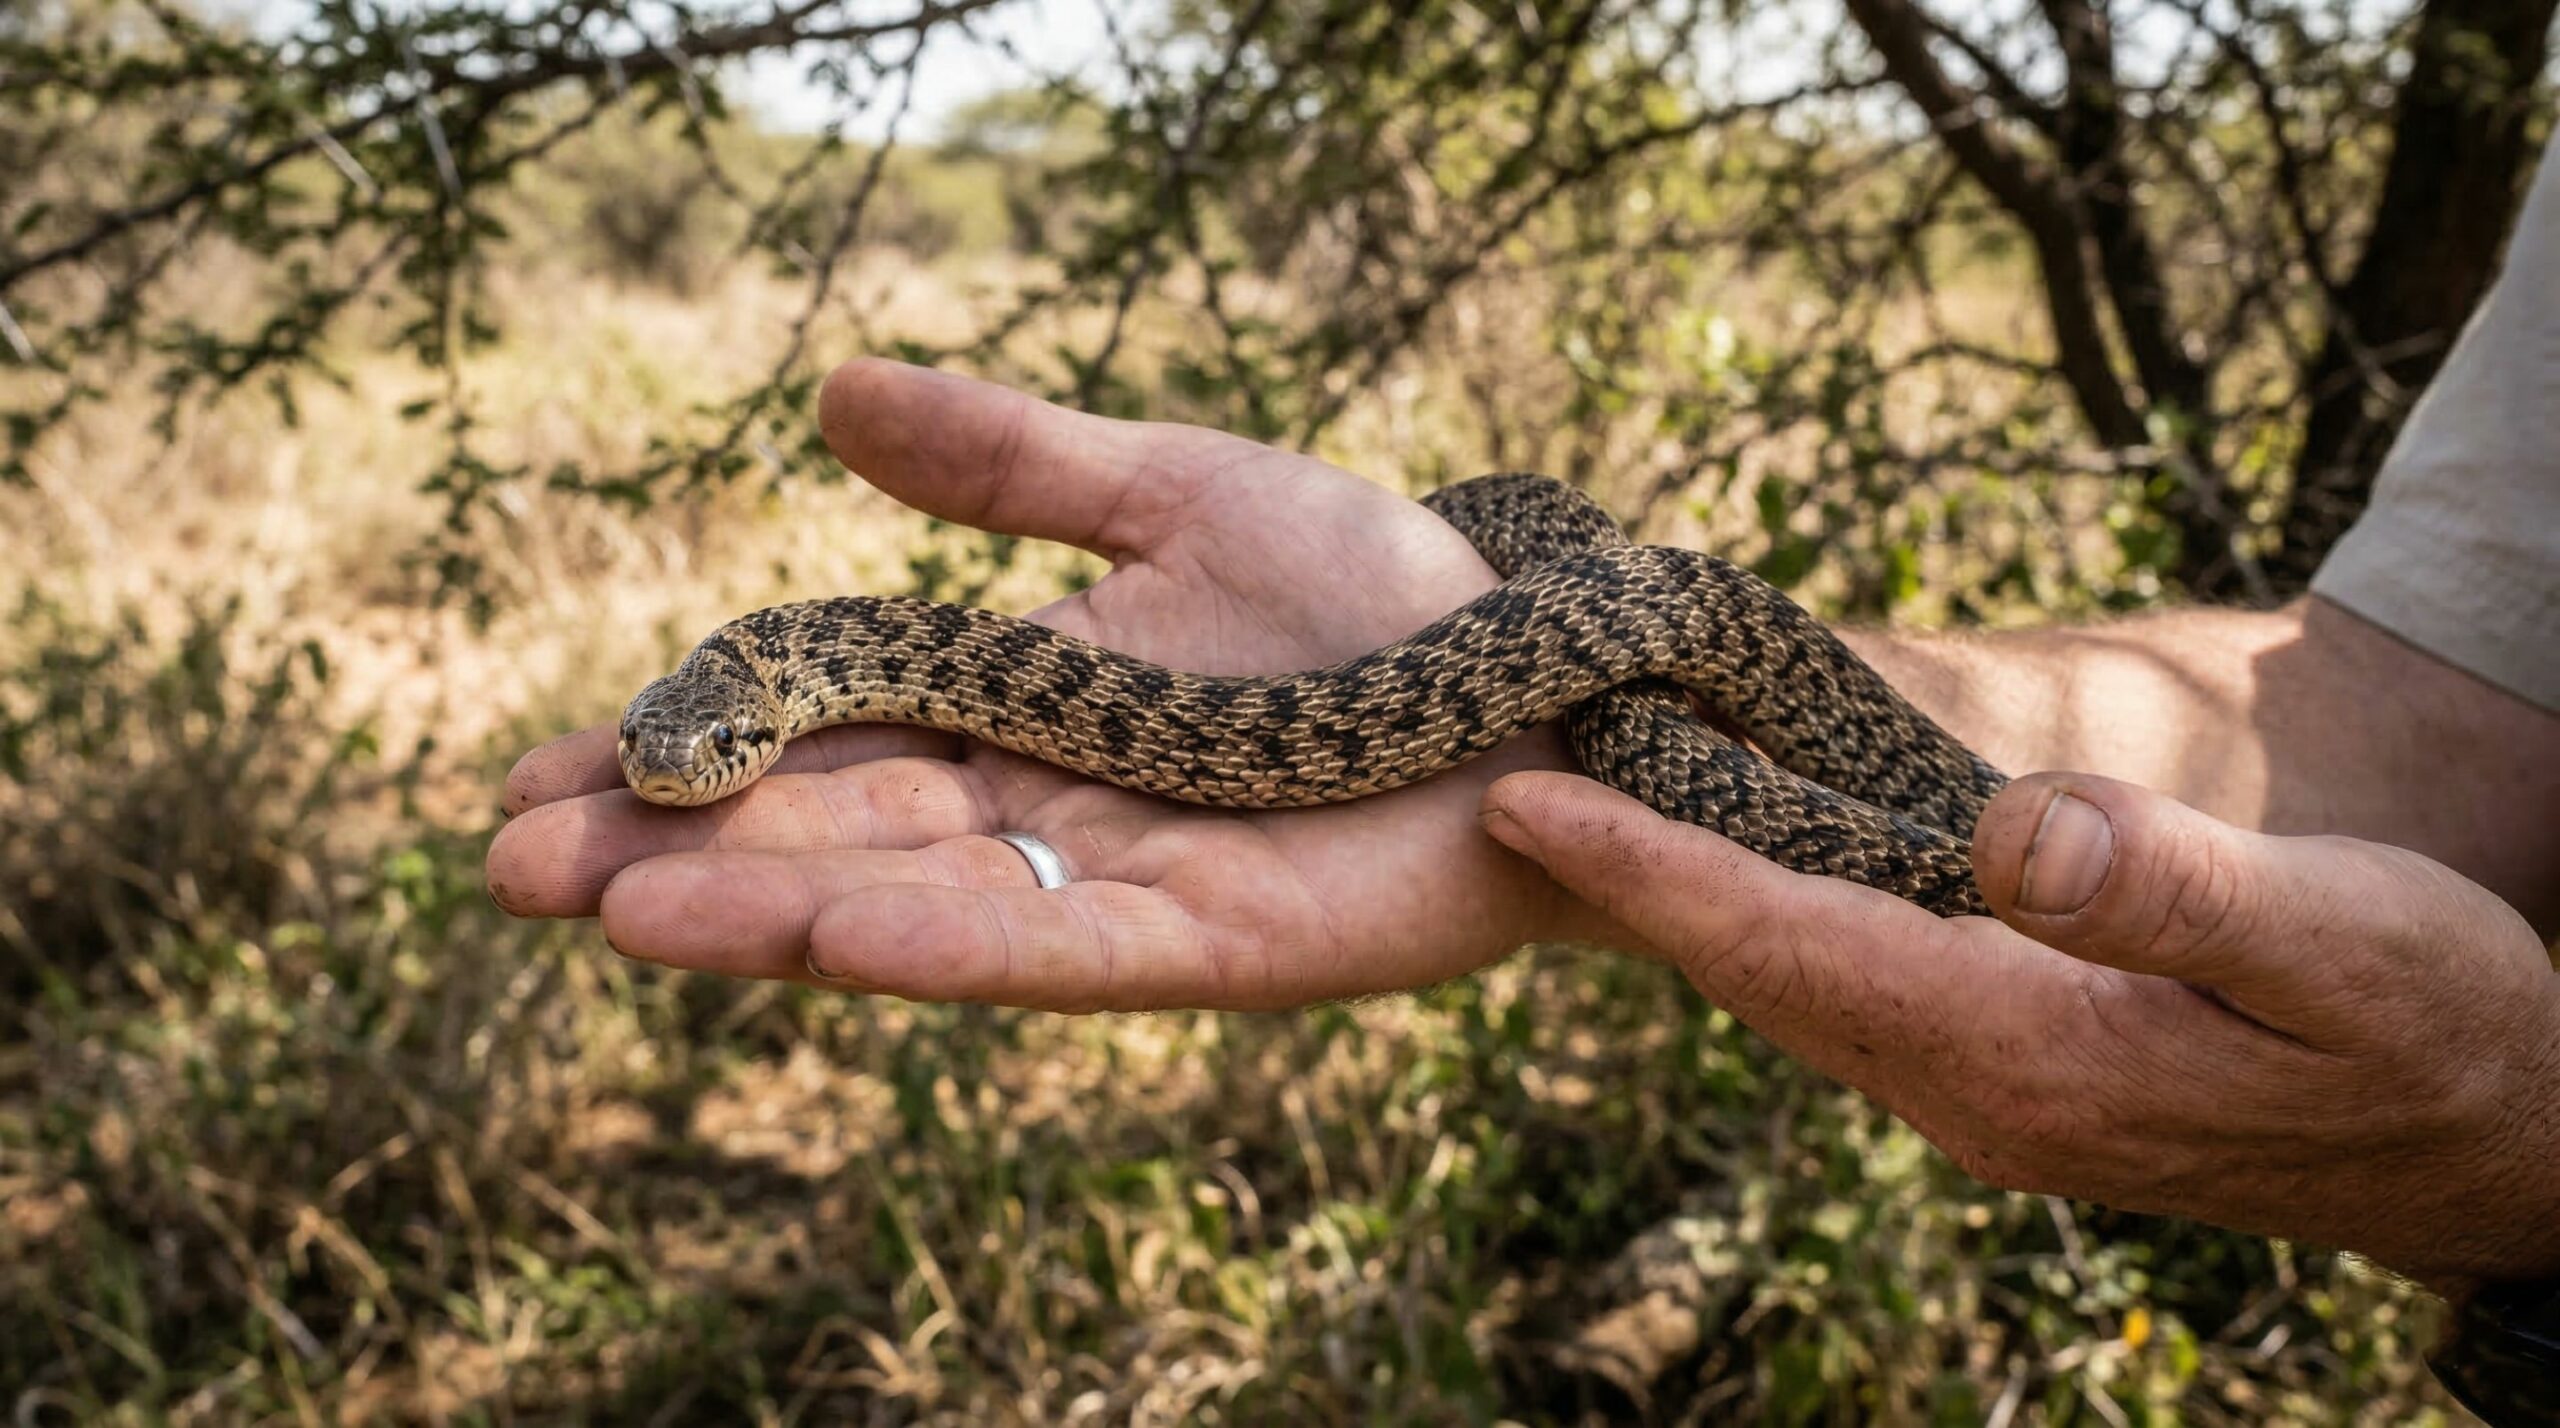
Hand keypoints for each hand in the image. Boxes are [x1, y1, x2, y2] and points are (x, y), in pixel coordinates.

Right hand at [486, 359, 1617, 1008]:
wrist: (1547, 665)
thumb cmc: (1372, 584)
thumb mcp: (1174, 491)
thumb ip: (1011, 462)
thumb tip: (830, 391)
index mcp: (1013, 708)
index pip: (816, 733)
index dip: (686, 750)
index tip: (541, 772)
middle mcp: (1039, 814)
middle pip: (829, 833)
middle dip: (675, 853)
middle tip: (509, 866)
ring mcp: (1116, 889)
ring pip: (912, 905)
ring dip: (762, 913)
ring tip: (609, 909)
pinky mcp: (1208, 949)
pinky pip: (1056, 955)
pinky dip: (941, 950)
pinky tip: (820, 940)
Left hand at [1478, 768, 2559, 1288]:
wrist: (2497, 1147)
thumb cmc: (2443, 1026)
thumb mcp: (2348, 941)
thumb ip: (2181, 892)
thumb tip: (2011, 830)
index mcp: (2029, 1054)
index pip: (1788, 947)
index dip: (1647, 869)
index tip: (1522, 797)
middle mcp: (1974, 1092)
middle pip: (1753, 971)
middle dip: (1622, 881)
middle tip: (1498, 772)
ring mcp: (1985, 1097)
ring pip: (1789, 985)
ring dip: (1680, 901)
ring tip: (1577, 806)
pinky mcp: (2011, 1078)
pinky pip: (1845, 987)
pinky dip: (1764, 918)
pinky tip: (1731, 865)